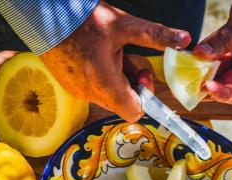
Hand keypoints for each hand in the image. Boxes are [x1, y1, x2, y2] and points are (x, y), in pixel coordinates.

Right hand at [40, 2, 190, 121]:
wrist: (46, 16)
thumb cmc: (84, 20)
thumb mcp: (124, 25)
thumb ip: (156, 35)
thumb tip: (185, 39)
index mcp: (105, 82)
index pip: (134, 111)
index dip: (145, 98)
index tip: (143, 75)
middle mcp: (90, 93)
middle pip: (122, 104)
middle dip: (132, 86)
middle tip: (130, 60)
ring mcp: (78, 91)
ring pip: (108, 97)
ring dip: (116, 81)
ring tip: (111, 54)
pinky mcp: (69, 87)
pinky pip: (92, 91)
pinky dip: (100, 79)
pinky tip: (96, 57)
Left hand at [194, 0, 231, 105]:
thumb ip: (226, 39)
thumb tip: (200, 53)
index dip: (228, 95)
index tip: (209, 88)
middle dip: (213, 88)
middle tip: (193, 85)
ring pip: (221, 76)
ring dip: (206, 77)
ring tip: (190, 75)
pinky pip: (217, 62)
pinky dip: (205, 62)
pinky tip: (194, 61)